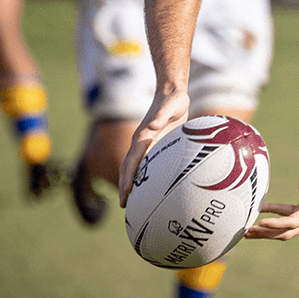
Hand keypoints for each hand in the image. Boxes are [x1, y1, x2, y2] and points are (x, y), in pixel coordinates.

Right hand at [118, 89, 190, 206]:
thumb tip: (152, 126)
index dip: (128, 177)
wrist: (172, 92)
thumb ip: (162, 115)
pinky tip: (148, 188)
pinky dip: (143, 176)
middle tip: (124, 205)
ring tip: (131, 202)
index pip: (132, 161)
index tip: (126, 192)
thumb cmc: (173, 99)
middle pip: (128, 167)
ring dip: (131, 183)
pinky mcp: (154, 143)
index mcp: (143, 136)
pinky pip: (146, 163)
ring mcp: (146, 143)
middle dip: (125, 185)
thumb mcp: (171, 105)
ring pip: (135, 167)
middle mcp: (141, 141)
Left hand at [244, 163, 298, 240]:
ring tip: (249, 230)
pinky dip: (276, 216)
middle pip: (285, 232)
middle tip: (246, 233)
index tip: (260, 222)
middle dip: (266, 234)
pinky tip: (263, 211)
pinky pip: (290, 218)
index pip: (292, 221)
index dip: (275, 223)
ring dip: (268, 230)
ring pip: (286, 228)